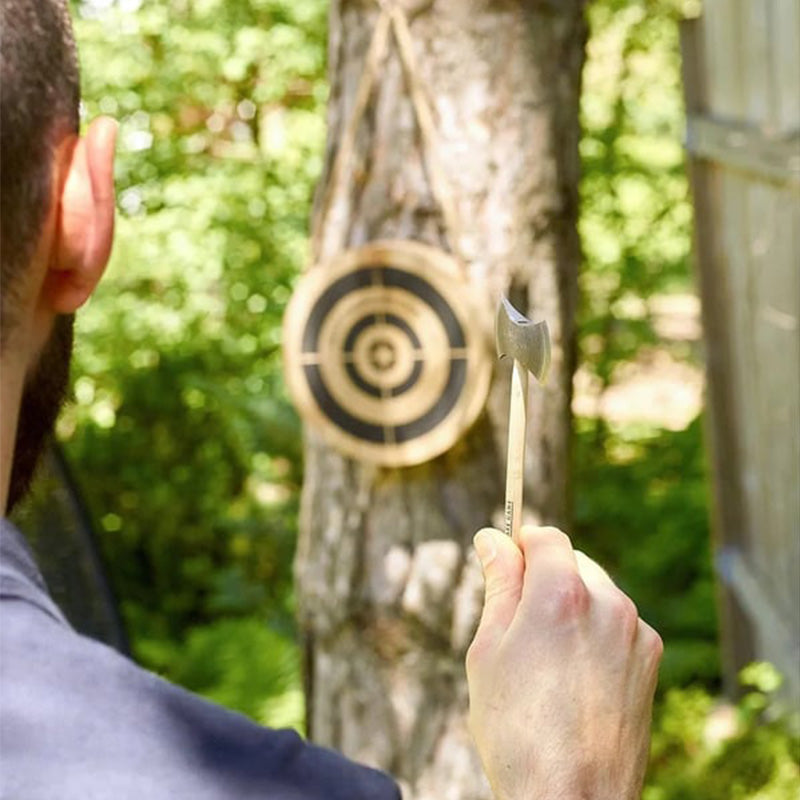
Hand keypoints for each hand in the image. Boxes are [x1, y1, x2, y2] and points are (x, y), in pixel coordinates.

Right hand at [466, 526, 662, 799]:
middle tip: (518, 622)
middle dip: (545, 577)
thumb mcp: (489, 649)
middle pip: (572, 562)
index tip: (505, 560)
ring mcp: (635, 632)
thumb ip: (498, 584)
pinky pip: (618, 624)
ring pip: (597, 592)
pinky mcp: (650, 660)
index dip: (521, 543)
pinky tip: (575, 676)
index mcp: (562, 594)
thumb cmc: (516, 729)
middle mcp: (608, 603)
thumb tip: (491, 538)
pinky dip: (596, 633)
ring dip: (572, 604)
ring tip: (546, 659)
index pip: (546, 537)